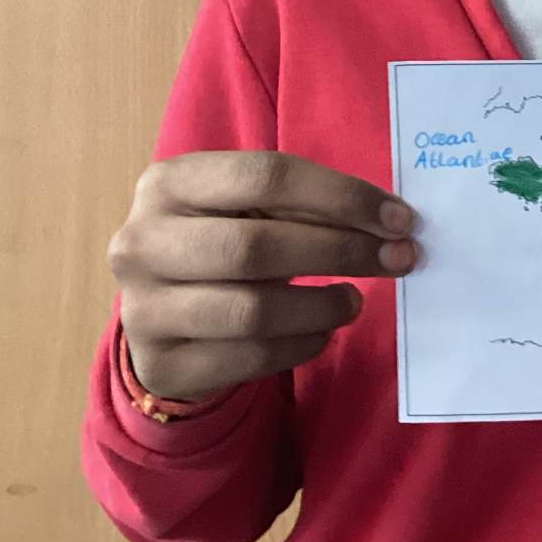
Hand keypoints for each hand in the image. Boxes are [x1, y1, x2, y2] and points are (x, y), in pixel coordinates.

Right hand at [108, 151, 417, 401]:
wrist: (158, 314)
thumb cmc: (219, 243)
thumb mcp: (245, 208)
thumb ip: (302, 206)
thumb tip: (390, 223)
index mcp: (168, 182)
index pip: (266, 176)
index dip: (341, 196)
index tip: (400, 218)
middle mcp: (142, 242)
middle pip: (258, 246)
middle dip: (342, 251)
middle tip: (398, 260)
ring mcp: (143, 309)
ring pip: (254, 311)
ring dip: (323, 305)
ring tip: (355, 300)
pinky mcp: (162, 365)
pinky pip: (250, 357)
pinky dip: (302, 344)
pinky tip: (322, 331)